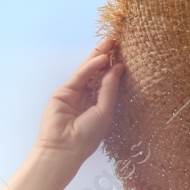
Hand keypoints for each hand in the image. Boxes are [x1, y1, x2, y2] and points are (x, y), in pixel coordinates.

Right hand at [32, 37, 125, 162]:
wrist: (64, 148)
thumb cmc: (87, 136)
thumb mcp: (105, 111)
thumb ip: (110, 88)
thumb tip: (118, 68)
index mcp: (100, 105)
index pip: (108, 82)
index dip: (115, 68)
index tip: (126, 54)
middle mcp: (88, 98)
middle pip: (98, 73)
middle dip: (107, 57)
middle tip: (117, 41)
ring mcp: (75, 94)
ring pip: (88, 71)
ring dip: (98, 56)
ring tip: (110, 42)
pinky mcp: (64, 92)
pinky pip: (80, 77)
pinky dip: (90, 67)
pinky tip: (101, 58)